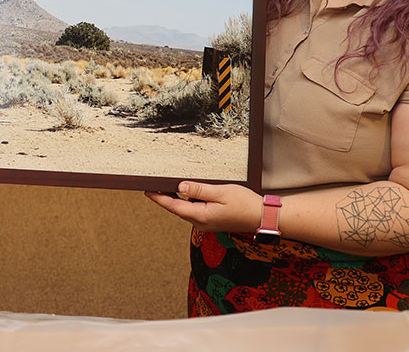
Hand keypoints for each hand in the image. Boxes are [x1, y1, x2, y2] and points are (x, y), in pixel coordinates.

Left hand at [145, 181, 261, 232]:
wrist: (262, 217)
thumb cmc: (244, 204)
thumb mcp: (220, 192)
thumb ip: (199, 190)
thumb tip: (180, 187)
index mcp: (200, 216)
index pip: (173, 206)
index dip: (159, 198)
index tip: (147, 191)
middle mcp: (201, 223)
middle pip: (178, 209)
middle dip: (166, 197)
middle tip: (154, 185)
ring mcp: (206, 223)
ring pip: (186, 209)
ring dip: (178, 199)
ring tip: (169, 185)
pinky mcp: (212, 221)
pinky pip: (195, 210)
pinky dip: (189, 201)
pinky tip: (190, 192)